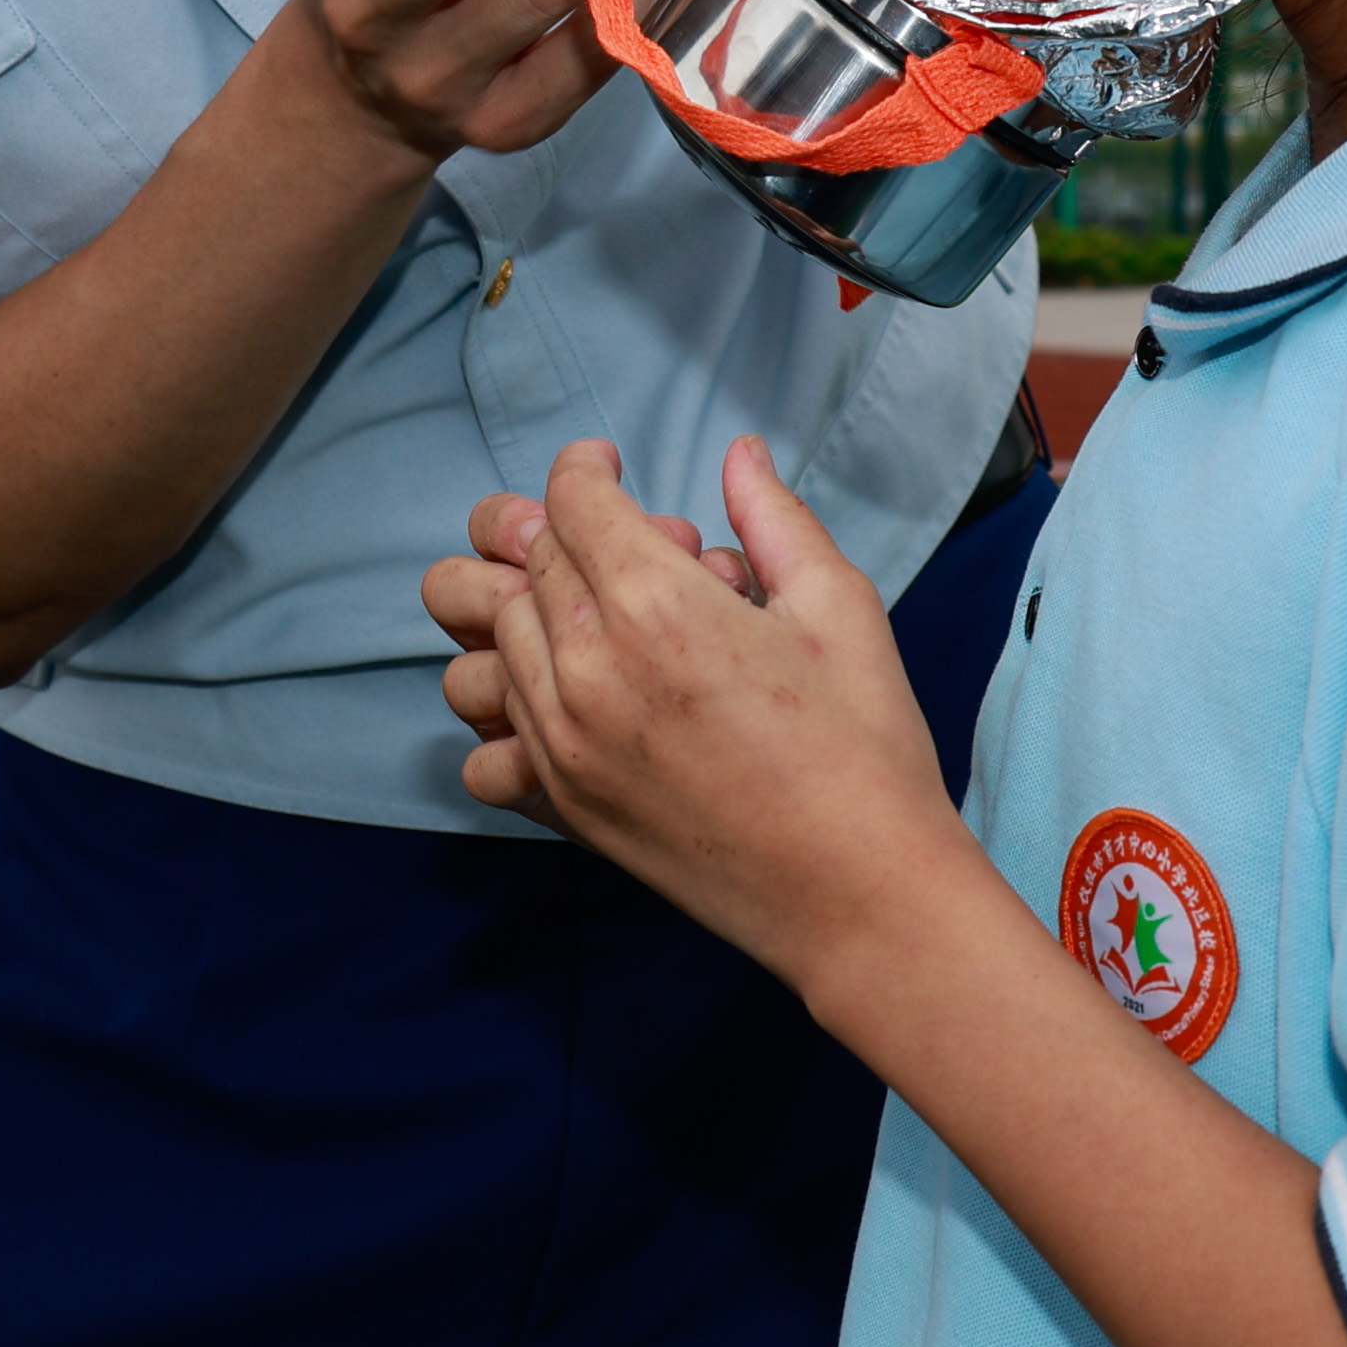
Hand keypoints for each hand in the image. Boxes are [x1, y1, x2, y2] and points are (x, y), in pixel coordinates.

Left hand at [423, 439, 971, 989]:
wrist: (861, 895)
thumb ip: (774, 518)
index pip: (570, 499)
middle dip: (569, 533)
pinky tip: (571, 706)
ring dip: (529, 612)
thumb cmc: (865, 749)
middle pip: (524, 559)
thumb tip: (740, 452)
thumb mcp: (839, 608)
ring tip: (597, 623)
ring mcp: (563, 744)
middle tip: (638, 556)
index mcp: (658, 606)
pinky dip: (509, 716)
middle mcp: (589, 669)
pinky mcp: (563, 805)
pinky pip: (482, 747)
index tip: (609, 470)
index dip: (586, 469)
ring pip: (485, 640)